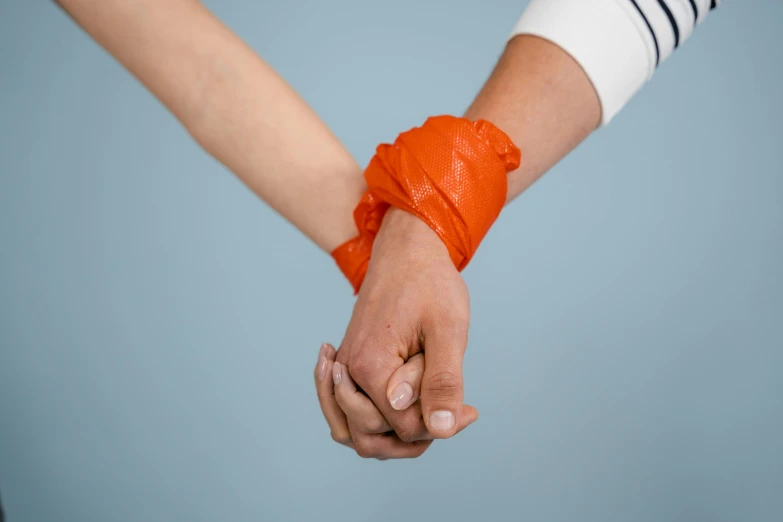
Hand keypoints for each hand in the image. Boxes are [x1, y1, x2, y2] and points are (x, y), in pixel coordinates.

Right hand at [315, 208, 478, 458]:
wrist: (406, 250)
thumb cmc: (429, 284)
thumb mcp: (448, 330)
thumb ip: (443, 381)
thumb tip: (439, 430)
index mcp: (371, 366)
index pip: (403, 427)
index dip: (440, 424)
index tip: (470, 409)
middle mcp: (349, 372)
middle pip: (372, 437)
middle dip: (416, 435)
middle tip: (454, 410)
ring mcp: (345, 369)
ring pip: (355, 432)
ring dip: (391, 437)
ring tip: (430, 415)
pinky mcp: (349, 364)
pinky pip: (348, 411)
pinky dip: (372, 421)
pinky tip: (403, 407)